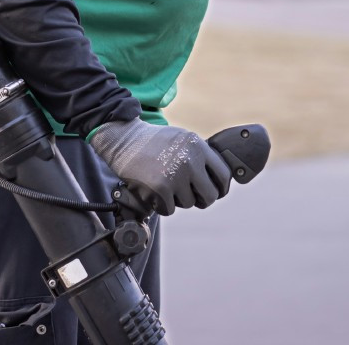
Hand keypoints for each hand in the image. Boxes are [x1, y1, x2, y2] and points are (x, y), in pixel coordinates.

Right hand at [88, 118, 231, 215]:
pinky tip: (154, 190)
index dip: (221, 188)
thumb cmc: (154, 142)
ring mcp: (175, 176)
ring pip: (188, 203)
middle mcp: (190, 161)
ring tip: (165, 184)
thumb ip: (201, 156)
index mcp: (198, 147)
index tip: (215, 192)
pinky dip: (162, 204)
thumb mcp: (183, 139)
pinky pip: (170, 209)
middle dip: (202, 199)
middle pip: (210, 195)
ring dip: (178, 199)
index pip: (224, 175)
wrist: (124, 140)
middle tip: (192, 196)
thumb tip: (218, 179)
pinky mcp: (159, 189)